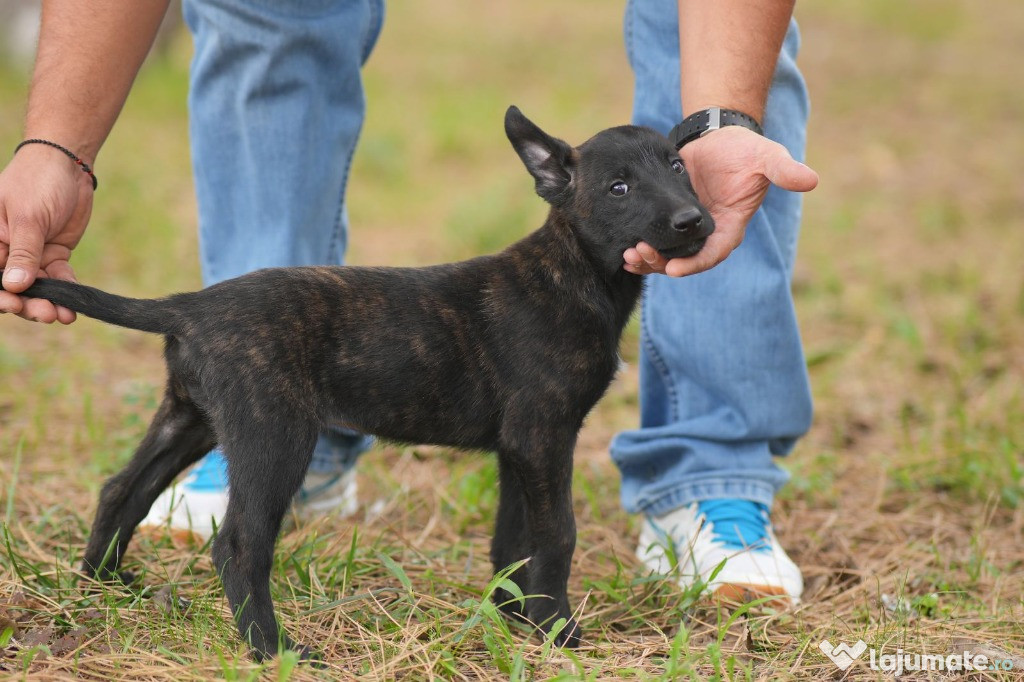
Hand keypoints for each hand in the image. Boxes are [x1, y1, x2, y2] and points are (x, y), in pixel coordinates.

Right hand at [0, 145, 92, 322]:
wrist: (67, 166)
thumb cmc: (36, 182)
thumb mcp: (27, 218)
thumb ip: (23, 253)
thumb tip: (14, 286)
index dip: (0, 294)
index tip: (13, 305)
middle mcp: (7, 251)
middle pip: (13, 286)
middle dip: (27, 304)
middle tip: (46, 315)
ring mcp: (31, 254)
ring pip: (37, 287)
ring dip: (49, 302)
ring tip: (63, 316)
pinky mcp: (53, 253)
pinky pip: (58, 277)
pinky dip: (66, 290)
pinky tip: (75, 304)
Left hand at [623, 126, 817, 276]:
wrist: (719, 137)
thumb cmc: (746, 149)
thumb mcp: (766, 157)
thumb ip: (784, 170)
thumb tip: (811, 179)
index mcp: (730, 227)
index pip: (712, 254)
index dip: (694, 264)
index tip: (674, 269)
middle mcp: (708, 235)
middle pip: (684, 260)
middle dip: (661, 264)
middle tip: (638, 256)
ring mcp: (687, 231)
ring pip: (666, 255)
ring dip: (647, 260)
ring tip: (627, 255)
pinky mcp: (669, 221)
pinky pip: (654, 241)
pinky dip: (640, 247)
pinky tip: (622, 248)